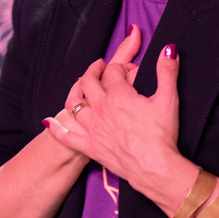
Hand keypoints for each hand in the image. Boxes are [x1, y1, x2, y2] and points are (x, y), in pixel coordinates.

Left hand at [46, 28, 181, 187]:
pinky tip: (50, 121)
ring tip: (80, 86)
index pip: (113, 71)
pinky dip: (57, 128)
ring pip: (74, 103)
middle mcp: (101, 108)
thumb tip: (169, 49)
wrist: (154, 168)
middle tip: (99, 67)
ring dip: (75, 91)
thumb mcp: (169, 98)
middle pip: (88, 82)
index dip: (121, 67)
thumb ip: (167, 71)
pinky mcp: (89, 146)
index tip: (128, 69)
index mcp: (119, 95)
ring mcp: (92, 128)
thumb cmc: (161, 135)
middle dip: (93, 71)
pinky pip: (66, 136)